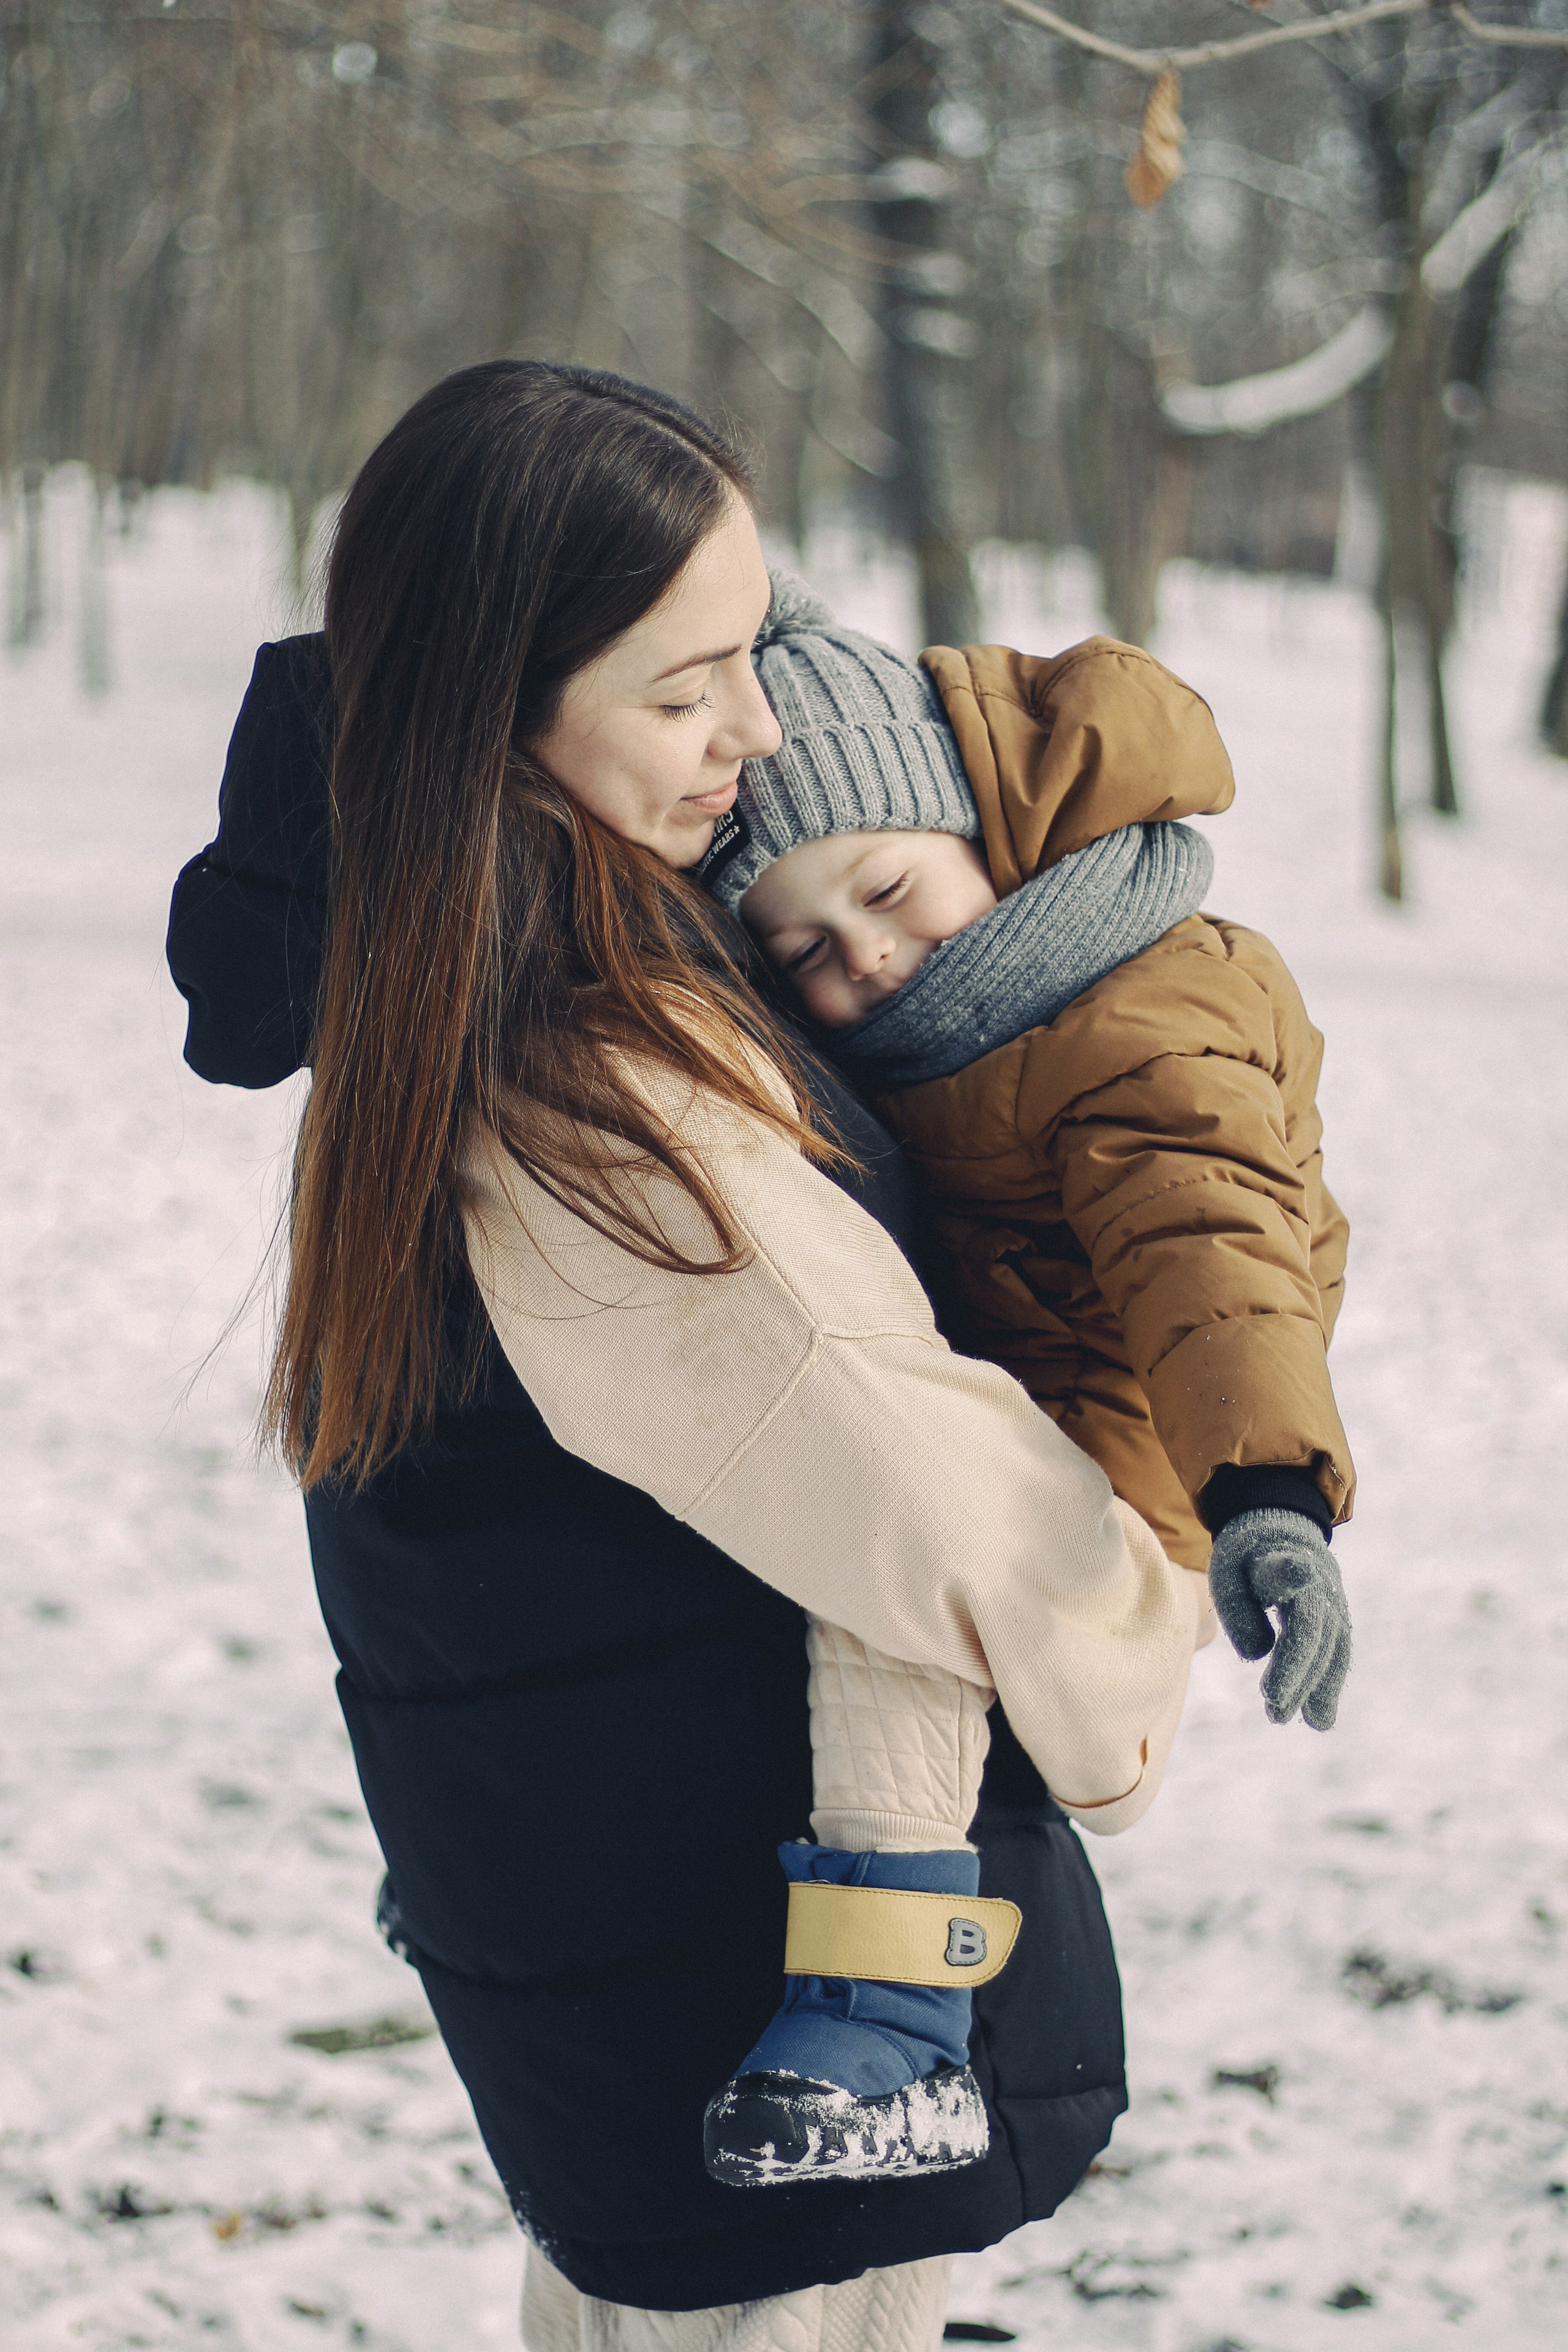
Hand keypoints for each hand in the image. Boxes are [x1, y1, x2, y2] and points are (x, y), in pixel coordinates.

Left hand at [1207, 1507, 1351, 1730]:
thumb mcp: (1226, 1570)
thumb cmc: (1245, 1556)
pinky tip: (1318, 1719)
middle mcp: (1318, 1580)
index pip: (1289, 1570)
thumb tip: (1260, 1653)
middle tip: (1274, 1710)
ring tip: (1285, 1718)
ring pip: (1329, 1647)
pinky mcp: (1336, 1619)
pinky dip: (1327, 1686)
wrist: (1280, 1530)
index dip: (1292, 1575)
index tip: (1301, 1573)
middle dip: (1296, 1671)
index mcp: (1284, 1558)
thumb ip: (1238, 1608)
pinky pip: (1336, 1655)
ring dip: (1312, 1687)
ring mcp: (1332, 1600)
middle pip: (1312, 1627)